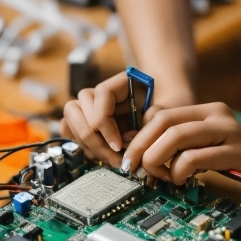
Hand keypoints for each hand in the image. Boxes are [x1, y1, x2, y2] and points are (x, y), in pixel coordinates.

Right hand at [60, 72, 196, 167]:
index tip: (119, 145)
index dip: (104, 123)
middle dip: (93, 138)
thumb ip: (150, 124)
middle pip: (76, 108)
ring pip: (70, 120)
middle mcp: (101, 92)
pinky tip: (103, 156)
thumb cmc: (169, 110)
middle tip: (114, 158)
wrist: (170, 115)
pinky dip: (82, 145)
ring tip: (111, 159)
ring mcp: (91, 106)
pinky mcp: (87, 122)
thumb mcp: (166, 113)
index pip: (100, 94)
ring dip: (87, 143)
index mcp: (121, 81)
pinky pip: (70, 131)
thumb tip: (128, 145)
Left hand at [120, 101, 240, 183]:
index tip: (130, 158)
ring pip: (176, 137)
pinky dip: (179, 171)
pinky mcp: (236, 151)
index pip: (161, 115)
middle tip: (136, 169)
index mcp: (205, 109)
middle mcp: (216, 114)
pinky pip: (194, 157)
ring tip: (160, 176)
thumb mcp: (202, 144)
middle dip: (142, 148)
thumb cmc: (230, 158)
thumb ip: (177, 140)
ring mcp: (228, 130)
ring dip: (158, 160)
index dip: (139, 137)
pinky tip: (182, 180)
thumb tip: (135, 147)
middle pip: (164, 123)